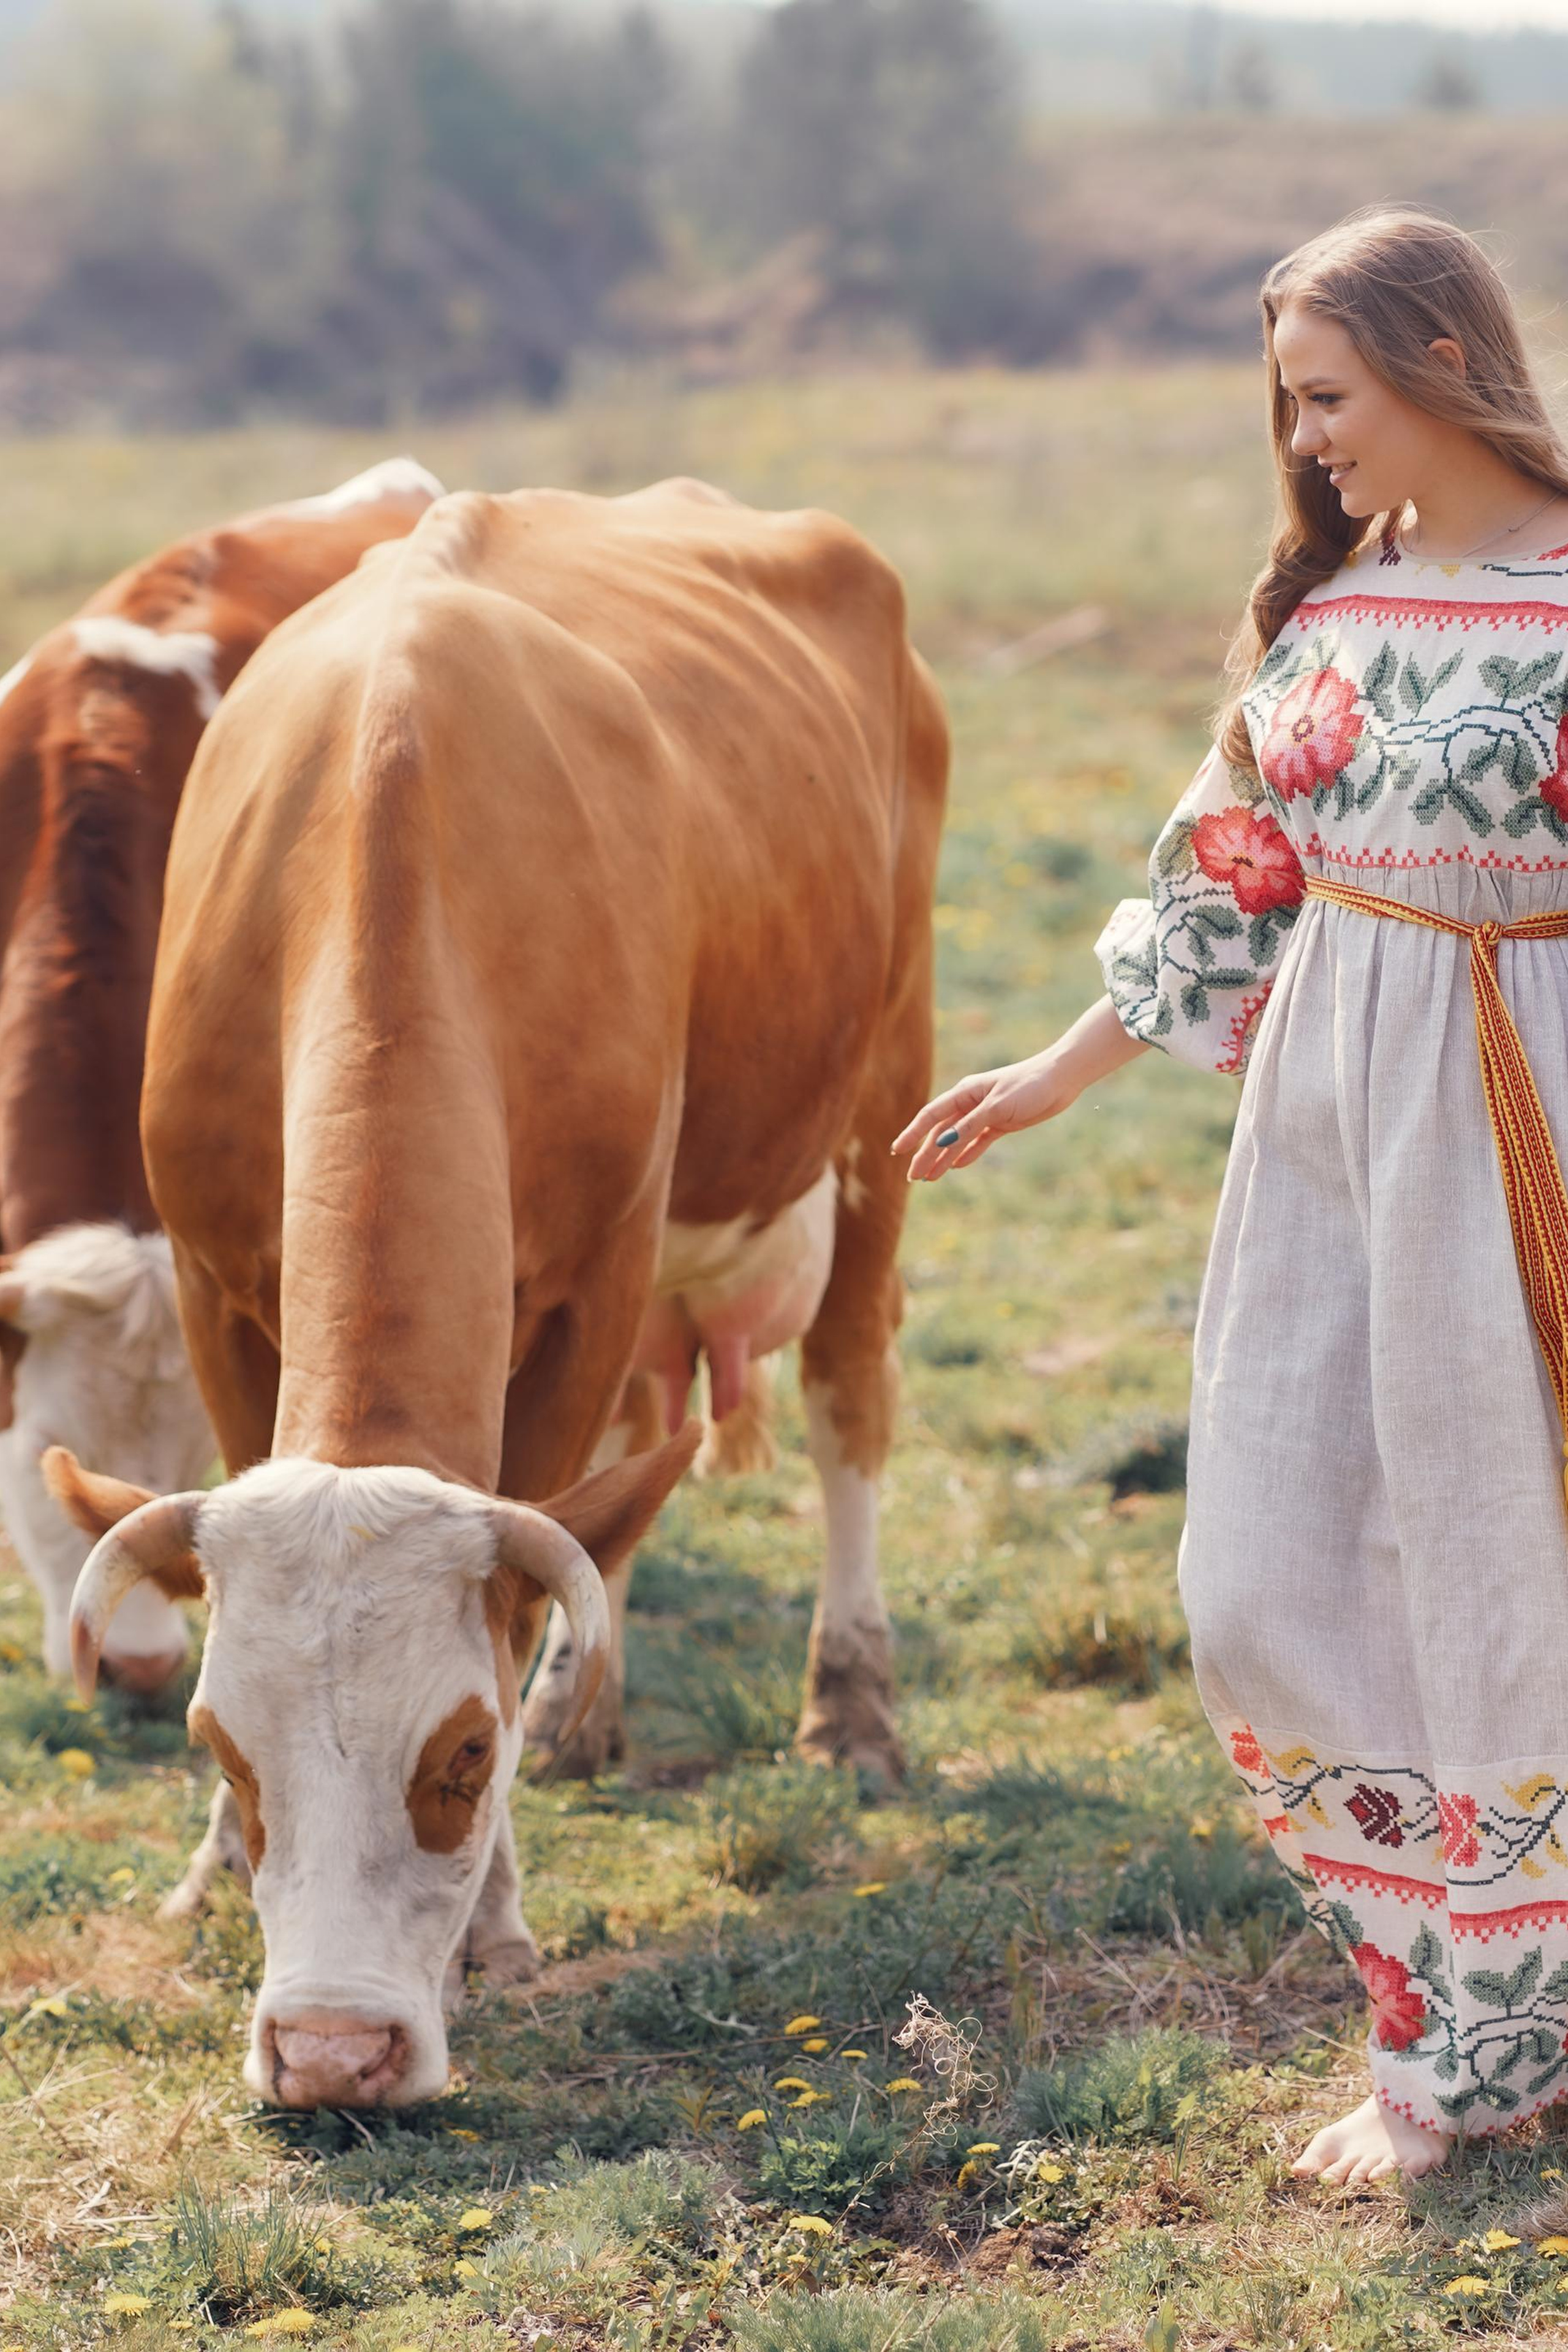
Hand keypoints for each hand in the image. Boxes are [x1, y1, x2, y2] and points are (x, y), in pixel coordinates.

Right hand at [892, 1052, 1078, 1180]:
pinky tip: (955, 1166)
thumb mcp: (997, 1108)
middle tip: (913, 1177)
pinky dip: (966, 1154)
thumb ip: (969, 1126)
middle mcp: (970, 1104)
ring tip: (929, 1178)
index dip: (912, 1133)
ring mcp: (985, 1114)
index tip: (897, 1151)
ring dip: (943, 1158)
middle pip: (941, 1132)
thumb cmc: (1028, 1086)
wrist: (1061, 1079)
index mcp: (964, 1094)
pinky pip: (977, 1142)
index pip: (931, 1116)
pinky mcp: (1001, 1123)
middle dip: (925, 1154)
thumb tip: (942, 1143)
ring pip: (957, 1140)